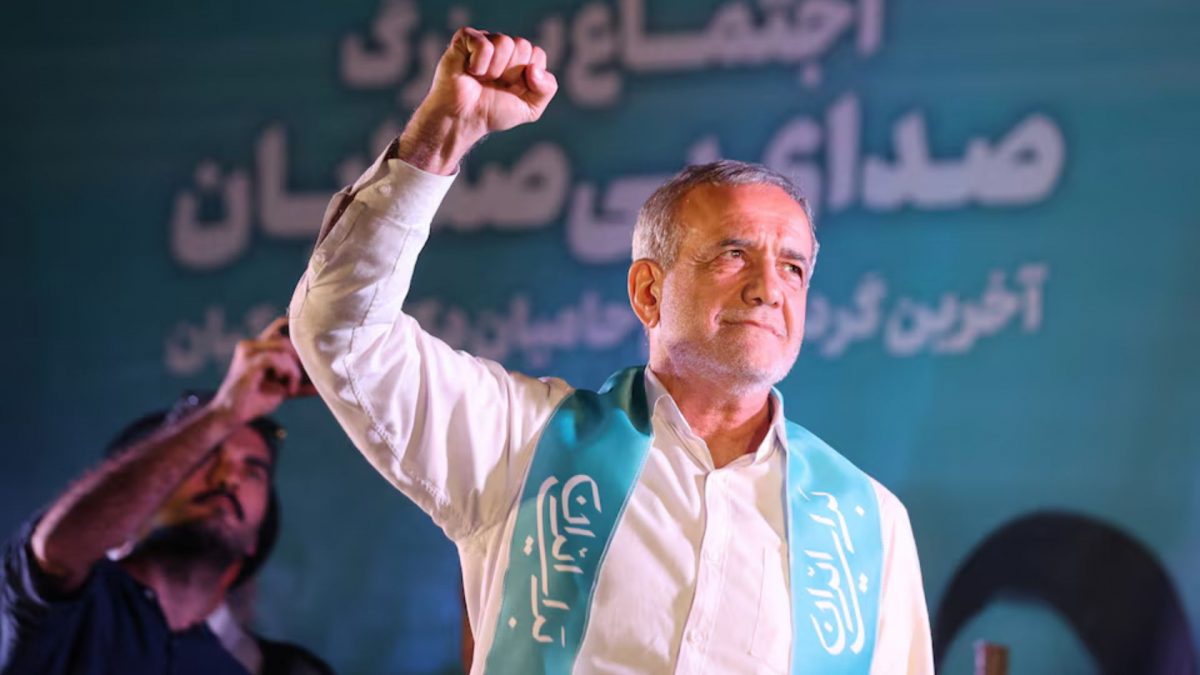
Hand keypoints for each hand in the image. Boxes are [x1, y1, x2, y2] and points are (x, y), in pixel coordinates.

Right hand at [211, 317, 316, 424]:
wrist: (231, 417)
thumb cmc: (256, 401)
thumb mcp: (284, 388)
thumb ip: (301, 381)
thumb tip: (325, 382)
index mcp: (257, 346)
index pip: (281, 325)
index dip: (298, 329)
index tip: (316, 343)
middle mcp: (251, 344)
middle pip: (288, 336)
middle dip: (301, 357)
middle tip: (301, 378)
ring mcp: (248, 351)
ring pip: (285, 347)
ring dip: (294, 369)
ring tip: (291, 386)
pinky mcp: (249, 362)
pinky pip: (278, 358)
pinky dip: (288, 373)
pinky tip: (287, 389)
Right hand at [400, 28, 558, 173]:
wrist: (463, 119)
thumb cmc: (493, 112)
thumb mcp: (530, 109)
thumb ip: (547, 89)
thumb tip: (534, 69)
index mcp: (521, 59)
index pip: (538, 54)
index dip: (527, 77)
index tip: (512, 89)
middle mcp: (504, 47)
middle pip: (523, 46)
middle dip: (511, 73)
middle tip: (495, 84)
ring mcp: (485, 40)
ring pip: (505, 43)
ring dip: (494, 71)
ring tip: (482, 79)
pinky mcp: (465, 38)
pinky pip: (484, 44)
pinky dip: (479, 64)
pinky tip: (470, 72)